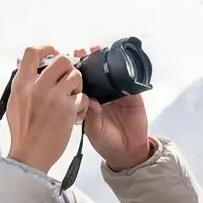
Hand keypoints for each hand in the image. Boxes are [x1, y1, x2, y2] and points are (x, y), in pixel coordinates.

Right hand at [3, 45, 85, 173]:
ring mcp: (54, 97)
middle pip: (61, 59)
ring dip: (77, 84)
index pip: (32, 51)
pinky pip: (82, 96)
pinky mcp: (68, 109)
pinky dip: (81, 103)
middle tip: (67, 78)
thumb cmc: (23, 131)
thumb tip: (23, 63)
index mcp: (22, 83)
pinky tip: (74, 113)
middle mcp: (37, 87)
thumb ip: (22, 82)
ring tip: (71, 96)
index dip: (46, 48)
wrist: (30, 155)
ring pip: (76, 75)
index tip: (52, 54)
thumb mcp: (14, 102)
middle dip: (68, 67)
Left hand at [74, 47, 155, 170]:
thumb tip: (89, 99)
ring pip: (111, 72)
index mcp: (89, 100)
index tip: (68, 59)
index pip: (81, 81)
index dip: (75, 70)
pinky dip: (126, 74)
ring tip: (97, 50)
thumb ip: (91, 115)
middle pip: (95, 72)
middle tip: (82, 51)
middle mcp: (102, 94)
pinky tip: (121, 67)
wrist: (126, 152)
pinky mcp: (133, 96)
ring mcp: (118, 94)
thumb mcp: (93, 130)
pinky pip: (130, 82)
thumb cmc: (106, 142)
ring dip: (105, 61)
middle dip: (89, 59)